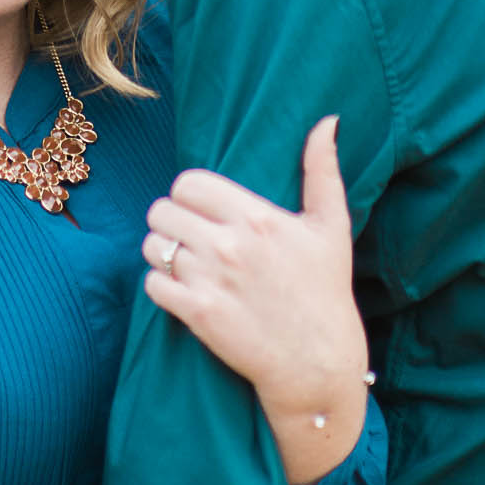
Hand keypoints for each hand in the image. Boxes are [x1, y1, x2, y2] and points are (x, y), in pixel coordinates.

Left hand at [141, 117, 369, 484]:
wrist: (318, 363)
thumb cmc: (325, 291)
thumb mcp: (332, 226)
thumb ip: (323, 169)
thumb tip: (328, 121)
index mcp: (257, 217)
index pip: (189, 182)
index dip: (188, 193)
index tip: (200, 209)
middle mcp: (231, 245)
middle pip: (162, 211)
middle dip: (170, 221)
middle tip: (187, 235)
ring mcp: (212, 281)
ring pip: (153, 247)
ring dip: (161, 252)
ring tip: (182, 261)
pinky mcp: (199, 316)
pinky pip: (153, 284)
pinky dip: (160, 285)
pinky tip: (180, 289)